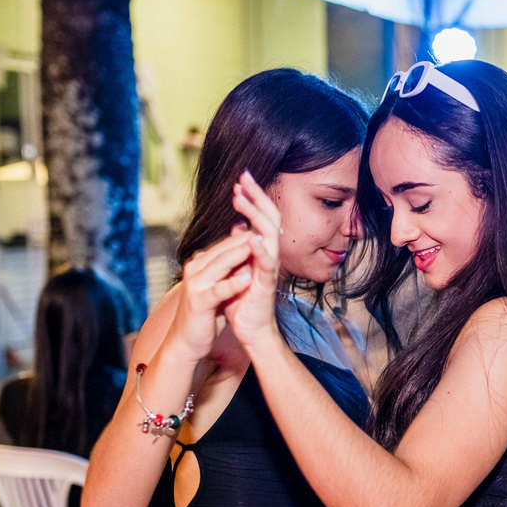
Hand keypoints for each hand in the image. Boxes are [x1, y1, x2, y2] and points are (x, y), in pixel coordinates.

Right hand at [165, 232, 255, 362]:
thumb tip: (240, 249)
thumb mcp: (217, 286)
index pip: (224, 245)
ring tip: (256, 246)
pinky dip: (233, 284)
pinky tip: (247, 279)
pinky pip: (218, 290)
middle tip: (263, 229)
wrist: (186, 340)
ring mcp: (195, 285)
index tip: (264, 229)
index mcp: (200, 264)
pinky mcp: (199, 302)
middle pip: (222, 250)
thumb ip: (227, 268)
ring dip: (238, 255)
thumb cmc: (204, 313)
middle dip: (243, 240)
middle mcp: (195, 270)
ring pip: (219, 265)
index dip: (244, 237)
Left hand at [225, 171, 282, 346]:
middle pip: (269, 218)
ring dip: (255, 215)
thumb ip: (239, 248)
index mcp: (262, 250)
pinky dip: (260, 248)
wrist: (251, 330)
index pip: (260, 216)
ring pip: (269, 234)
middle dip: (256, 196)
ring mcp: (270, 268)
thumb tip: (237, 227)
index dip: (252, 197)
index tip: (240, 180)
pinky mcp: (266, 283)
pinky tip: (251, 235)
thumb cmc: (244, 301)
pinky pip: (267, 263)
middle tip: (244, 177)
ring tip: (241, 197)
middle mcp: (269, 255)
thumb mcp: (238, 268)